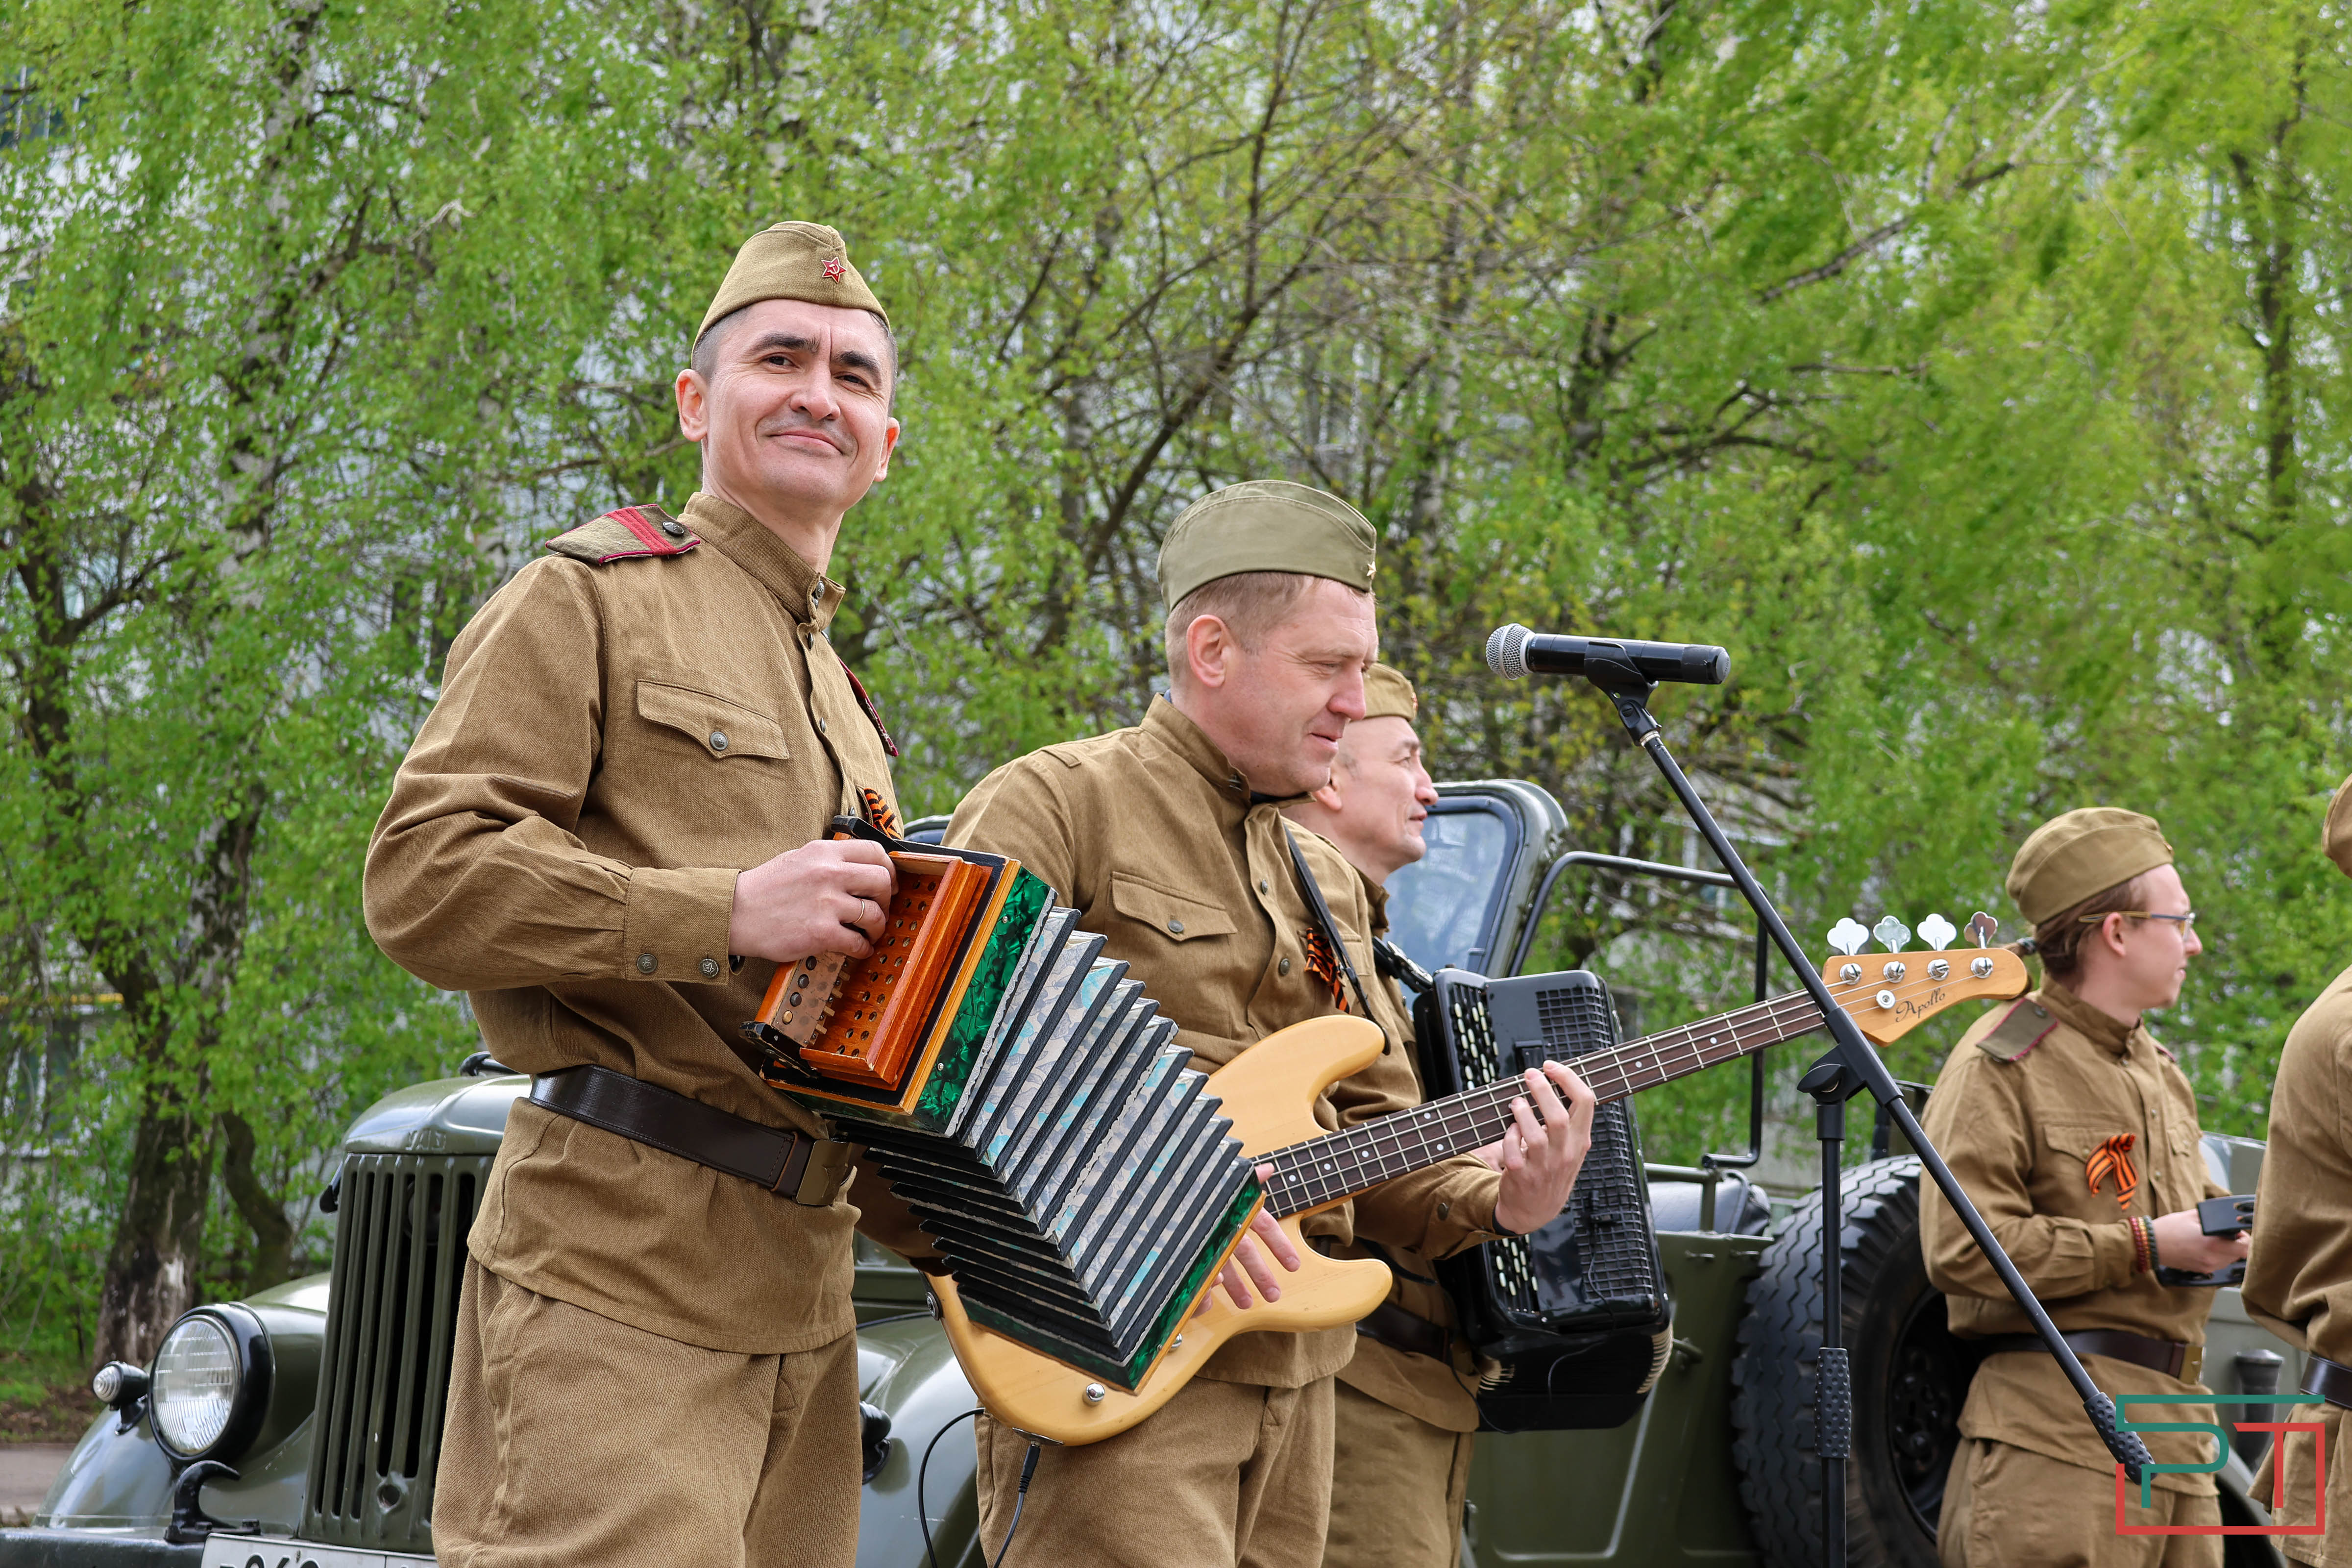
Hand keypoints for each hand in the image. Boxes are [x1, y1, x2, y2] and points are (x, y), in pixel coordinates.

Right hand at [727, 839, 896, 962]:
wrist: (735, 913)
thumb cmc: (765, 889)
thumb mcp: (798, 859)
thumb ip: (829, 860)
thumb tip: (860, 868)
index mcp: (824, 852)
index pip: (875, 852)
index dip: (889, 870)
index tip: (888, 883)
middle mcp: (829, 873)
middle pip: (882, 881)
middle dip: (887, 899)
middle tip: (880, 910)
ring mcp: (826, 903)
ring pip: (875, 914)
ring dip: (878, 928)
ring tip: (869, 933)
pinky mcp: (821, 933)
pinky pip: (858, 942)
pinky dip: (863, 949)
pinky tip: (858, 950)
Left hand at [1203, 1169, 1300, 1310]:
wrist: (1170, 1184)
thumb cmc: (1196, 1180)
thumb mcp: (1221, 1176)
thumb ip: (1245, 1176)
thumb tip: (1267, 1168)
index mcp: (1237, 1209)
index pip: (1265, 1227)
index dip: (1280, 1246)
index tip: (1293, 1265)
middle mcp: (1226, 1226)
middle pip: (1248, 1253)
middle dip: (1261, 1275)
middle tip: (1273, 1295)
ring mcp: (1210, 1239)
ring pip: (1227, 1265)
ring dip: (1238, 1285)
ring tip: (1246, 1304)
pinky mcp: (1192, 1250)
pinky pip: (1201, 1268)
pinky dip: (1206, 1282)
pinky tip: (1209, 1294)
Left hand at [1482, 1061, 1596, 1235]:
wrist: (1534, 1209)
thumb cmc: (1552, 1170)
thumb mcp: (1571, 1149)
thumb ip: (1570, 1122)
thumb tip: (1556, 1083)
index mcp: (1581, 1141)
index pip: (1586, 1102)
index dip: (1568, 1078)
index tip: (1551, 1066)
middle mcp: (1565, 1154)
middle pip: (1558, 1116)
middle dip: (1542, 1089)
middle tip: (1529, 1074)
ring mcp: (1544, 1167)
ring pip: (1534, 1133)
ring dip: (1522, 1112)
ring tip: (1516, 1102)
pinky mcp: (1521, 1175)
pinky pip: (1513, 1149)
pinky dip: (1509, 1135)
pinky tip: (1510, 1130)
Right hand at [2151, 1208, 2249, 1274]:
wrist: (2149, 1244)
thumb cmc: (2169, 1228)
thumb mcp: (2193, 1215)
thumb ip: (2215, 1217)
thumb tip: (2229, 1218)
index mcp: (2213, 1244)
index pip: (2245, 1248)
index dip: (2245, 1239)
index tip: (2237, 1232)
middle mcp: (2213, 1258)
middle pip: (2239, 1255)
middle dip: (2235, 1244)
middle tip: (2224, 1234)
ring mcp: (2208, 1267)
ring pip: (2229, 1260)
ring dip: (2227, 1251)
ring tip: (2212, 1241)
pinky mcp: (2201, 1271)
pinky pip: (2218, 1264)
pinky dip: (2217, 1256)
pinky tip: (2204, 1248)